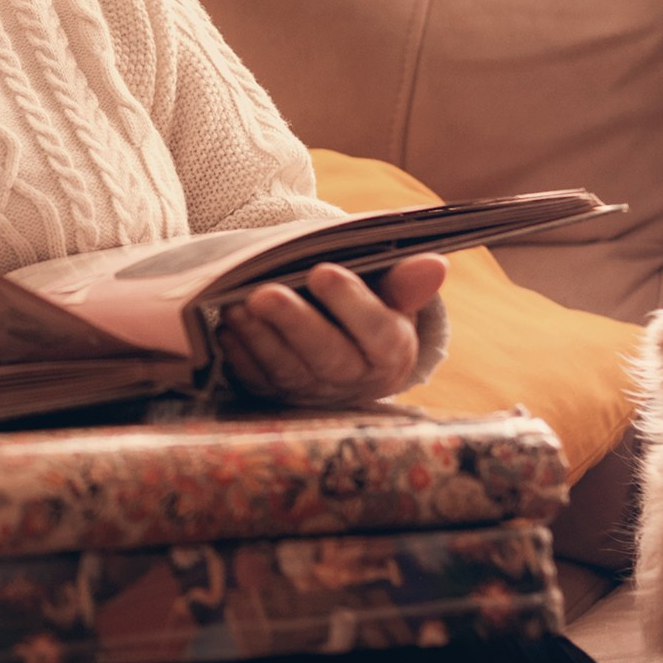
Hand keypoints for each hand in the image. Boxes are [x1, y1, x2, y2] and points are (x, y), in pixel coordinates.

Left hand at [217, 253, 447, 406]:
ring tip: (236, 306)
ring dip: (259, 338)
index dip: (351, 303)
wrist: (347, 352)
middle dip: (293, 323)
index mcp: (391, 352)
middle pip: (326, 356)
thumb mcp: (392, 294)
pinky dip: (240, 356)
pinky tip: (227, 329)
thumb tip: (435, 265)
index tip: (323, 271)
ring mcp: (312, 393)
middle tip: (264, 293)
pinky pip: (258, 381)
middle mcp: (354, 380)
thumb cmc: (370, 308)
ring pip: (287, 370)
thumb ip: (405, 281)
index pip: (377, 331)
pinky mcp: (277, 397)